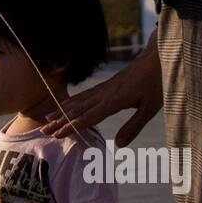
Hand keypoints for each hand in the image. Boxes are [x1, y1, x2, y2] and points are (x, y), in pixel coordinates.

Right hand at [41, 32, 162, 145]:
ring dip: (62, 110)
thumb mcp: (150, 108)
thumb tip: (118, 144)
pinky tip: (66, 104)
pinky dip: (72, 101)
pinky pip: (85, 95)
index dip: (71, 126)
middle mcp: (105, 94)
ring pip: (79, 101)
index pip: (88, 116)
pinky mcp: (107, 86)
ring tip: (47, 118)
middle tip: (44, 130)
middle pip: (78, 109)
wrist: (157, 58)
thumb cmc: (156, 83)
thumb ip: (133, 126)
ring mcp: (104, 88)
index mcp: (114, 100)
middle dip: (60, 121)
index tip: (57, 134)